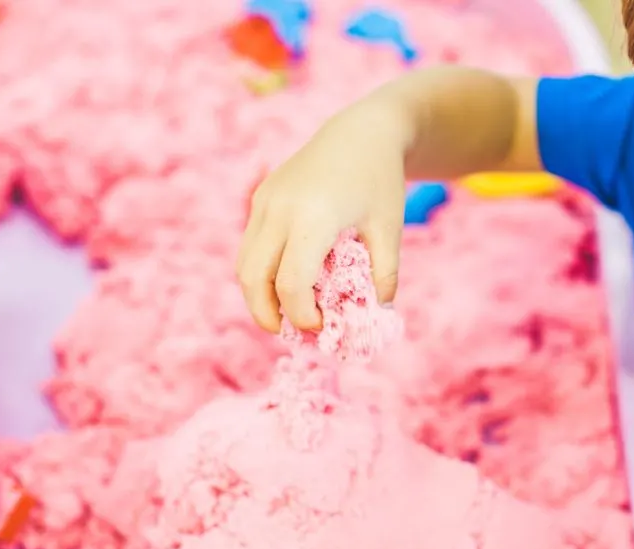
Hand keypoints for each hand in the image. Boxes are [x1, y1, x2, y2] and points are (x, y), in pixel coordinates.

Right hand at [237, 101, 408, 332]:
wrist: (362, 131)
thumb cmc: (380, 181)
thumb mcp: (390, 230)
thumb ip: (384, 276)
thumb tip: (375, 316)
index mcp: (314, 217)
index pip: (290, 284)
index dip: (302, 316)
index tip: (323, 327)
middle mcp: (279, 209)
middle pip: (253, 280)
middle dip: (267, 315)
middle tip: (293, 333)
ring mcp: (264, 201)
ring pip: (244, 265)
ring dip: (258, 296)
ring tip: (286, 313)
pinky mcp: (260, 198)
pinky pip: (250, 246)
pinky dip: (260, 272)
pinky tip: (286, 283)